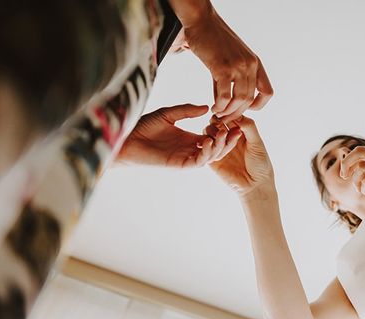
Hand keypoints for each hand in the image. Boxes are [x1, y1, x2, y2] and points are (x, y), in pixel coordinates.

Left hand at [117, 104, 240, 167]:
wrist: (127, 140)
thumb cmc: (143, 127)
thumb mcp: (169, 114)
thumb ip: (187, 110)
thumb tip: (207, 107)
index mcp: (190, 138)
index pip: (214, 137)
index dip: (224, 130)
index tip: (232, 119)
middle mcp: (191, 149)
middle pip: (218, 148)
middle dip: (228, 140)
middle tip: (237, 129)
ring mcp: (187, 158)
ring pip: (212, 156)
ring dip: (220, 146)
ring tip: (223, 133)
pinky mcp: (180, 164)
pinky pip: (199, 161)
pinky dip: (206, 152)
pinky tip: (207, 140)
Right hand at [183, 10, 272, 120]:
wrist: (201, 21)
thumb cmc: (212, 39)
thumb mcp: (229, 60)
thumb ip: (229, 81)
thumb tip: (223, 102)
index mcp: (255, 63)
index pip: (268, 92)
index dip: (259, 105)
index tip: (244, 109)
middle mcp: (250, 65)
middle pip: (250, 100)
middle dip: (237, 113)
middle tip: (226, 119)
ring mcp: (238, 66)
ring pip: (239, 100)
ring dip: (228, 112)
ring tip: (218, 115)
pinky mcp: (223, 68)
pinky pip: (224, 96)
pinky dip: (219, 106)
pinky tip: (214, 108)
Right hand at [207, 116, 273, 197]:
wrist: (255, 185)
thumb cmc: (260, 164)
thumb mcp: (257, 143)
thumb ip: (249, 127)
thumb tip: (237, 113)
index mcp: (239, 131)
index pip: (229, 117)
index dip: (227, 114)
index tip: (227, 113)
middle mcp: (228, 138)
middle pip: (216, 123)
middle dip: (217, 121)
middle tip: (221, 123)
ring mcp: (219, 148)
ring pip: (208, 133)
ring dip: (213, 131)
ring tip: (221, 135)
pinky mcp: (212, 159)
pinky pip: (205, 149)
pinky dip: (206, 144)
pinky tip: (209, 142)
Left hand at [340, 146, 364, 208]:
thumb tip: (359, 166)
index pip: (362, 150)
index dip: (349, 161)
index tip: (346, 174)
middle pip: (358, 153)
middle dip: (346, 165)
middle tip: (345, 178)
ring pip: (361, 167)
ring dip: (356, 181)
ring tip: (362, 190)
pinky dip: (364, 187)